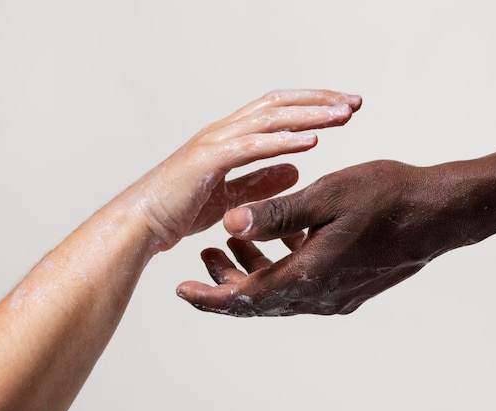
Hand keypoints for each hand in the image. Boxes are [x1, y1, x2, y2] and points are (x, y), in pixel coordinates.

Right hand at [122, 89, 361, 251]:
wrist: (140, 224)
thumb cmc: (180, 208)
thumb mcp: (232, 193)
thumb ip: (262, 178)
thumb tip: (296, 167)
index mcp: (231, 137)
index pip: (278, 111)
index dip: (312, 106)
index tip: (344, 110)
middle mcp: (224, 131)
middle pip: (279, 105)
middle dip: (319, 101)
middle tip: (354, 102)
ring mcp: (215, 143)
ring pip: (269, 119)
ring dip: (309, 115)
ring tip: (343, 115)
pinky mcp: (207, 161)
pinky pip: (251, 147)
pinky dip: (282, 142)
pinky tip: (310, 142)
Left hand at [177, 160, 471, 315]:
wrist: (440, 214)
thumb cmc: (389, 198)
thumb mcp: (326, 196)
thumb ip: (276, 214)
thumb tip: (230, 221)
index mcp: (310, 275)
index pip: (245, 298)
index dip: (210, 296)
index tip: (181, 290)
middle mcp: (321, 295)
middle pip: (259, 302)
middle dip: (226, 283)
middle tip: (202, 261)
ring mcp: (338, 295)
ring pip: (281, 293)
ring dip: (253, 272)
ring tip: (232, 243)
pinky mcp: (350, 287)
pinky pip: (303, 286)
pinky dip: (282, 267)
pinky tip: (279, 239)